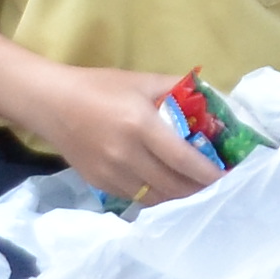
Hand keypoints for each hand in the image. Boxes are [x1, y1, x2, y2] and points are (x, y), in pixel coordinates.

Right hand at [20, 65, 222, 206]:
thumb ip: (177, 88)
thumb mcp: (142, 80)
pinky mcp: (98, 184)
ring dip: (180, 197)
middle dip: (199, 189)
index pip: (183, 159)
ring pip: (155, 197)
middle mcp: (125, 155)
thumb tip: (212, 96)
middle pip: (172, 185)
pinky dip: (157, 197)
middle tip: (219, 186)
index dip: (208, 173)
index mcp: (140, 126)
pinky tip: (169, 189)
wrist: (50, 104)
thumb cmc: (99, 87)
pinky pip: (136, 198)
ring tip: (198, 189)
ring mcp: (110, 174)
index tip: (228, 177)